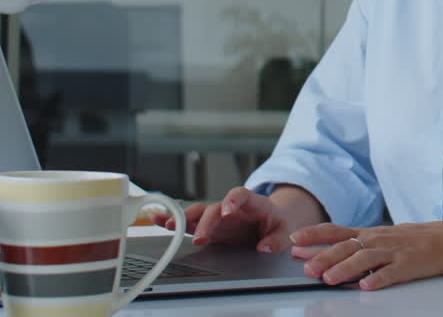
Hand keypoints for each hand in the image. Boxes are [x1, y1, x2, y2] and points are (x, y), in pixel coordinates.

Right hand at [154, 185, 305, 253]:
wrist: (272, 224)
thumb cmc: (278, 224)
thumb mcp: (285, 230)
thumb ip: (277, 239)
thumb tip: (264, 248)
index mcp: (253, 203)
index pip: (242, 194)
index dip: (233, 200)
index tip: (227, 210)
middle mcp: (231, 207)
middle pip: (214, 208)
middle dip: (206, 222)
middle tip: (201, 237)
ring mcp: (218, 217)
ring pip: (197, 213)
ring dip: (183, 219)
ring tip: (168, 225)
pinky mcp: (209, 228)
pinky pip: (189, 223)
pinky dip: (173, 220)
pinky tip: (157, 220)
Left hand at [290, 222, 442, 290]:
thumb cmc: (409, 240)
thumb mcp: (378, 237)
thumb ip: (348, 244)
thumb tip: (313, 251)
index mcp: (368, 233)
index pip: (336, 231)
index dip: (314, 235)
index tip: (294, 240)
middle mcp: (378, 240)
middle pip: (347, 247)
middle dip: (325, 257)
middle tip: (308, 267)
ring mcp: (393, 252)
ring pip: (365, 259)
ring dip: (346, 269)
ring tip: (330, 278)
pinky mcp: (408, 266)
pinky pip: (391, 273)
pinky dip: (378, 280)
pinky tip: (367, 286)